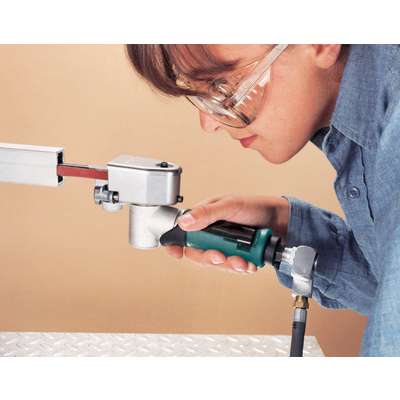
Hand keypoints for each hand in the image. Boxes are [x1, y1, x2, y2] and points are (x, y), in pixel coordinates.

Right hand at [165, 194, 289, 273]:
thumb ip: (207, 213)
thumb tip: (185, 222)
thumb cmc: (254, 206)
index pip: (183, 233)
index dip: (175, 244)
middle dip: (210, 258)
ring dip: (229, 265)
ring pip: (216, 263)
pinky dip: (241, 267)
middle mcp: (211, 233)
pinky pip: (232, 267)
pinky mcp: (235, 255)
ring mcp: (223, 245)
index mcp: (204, 218)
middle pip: (198, 253)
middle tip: (221, 257)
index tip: (176, 253)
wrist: (279, 220)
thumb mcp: (229, 205)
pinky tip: (249, 264)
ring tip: (242, 261)